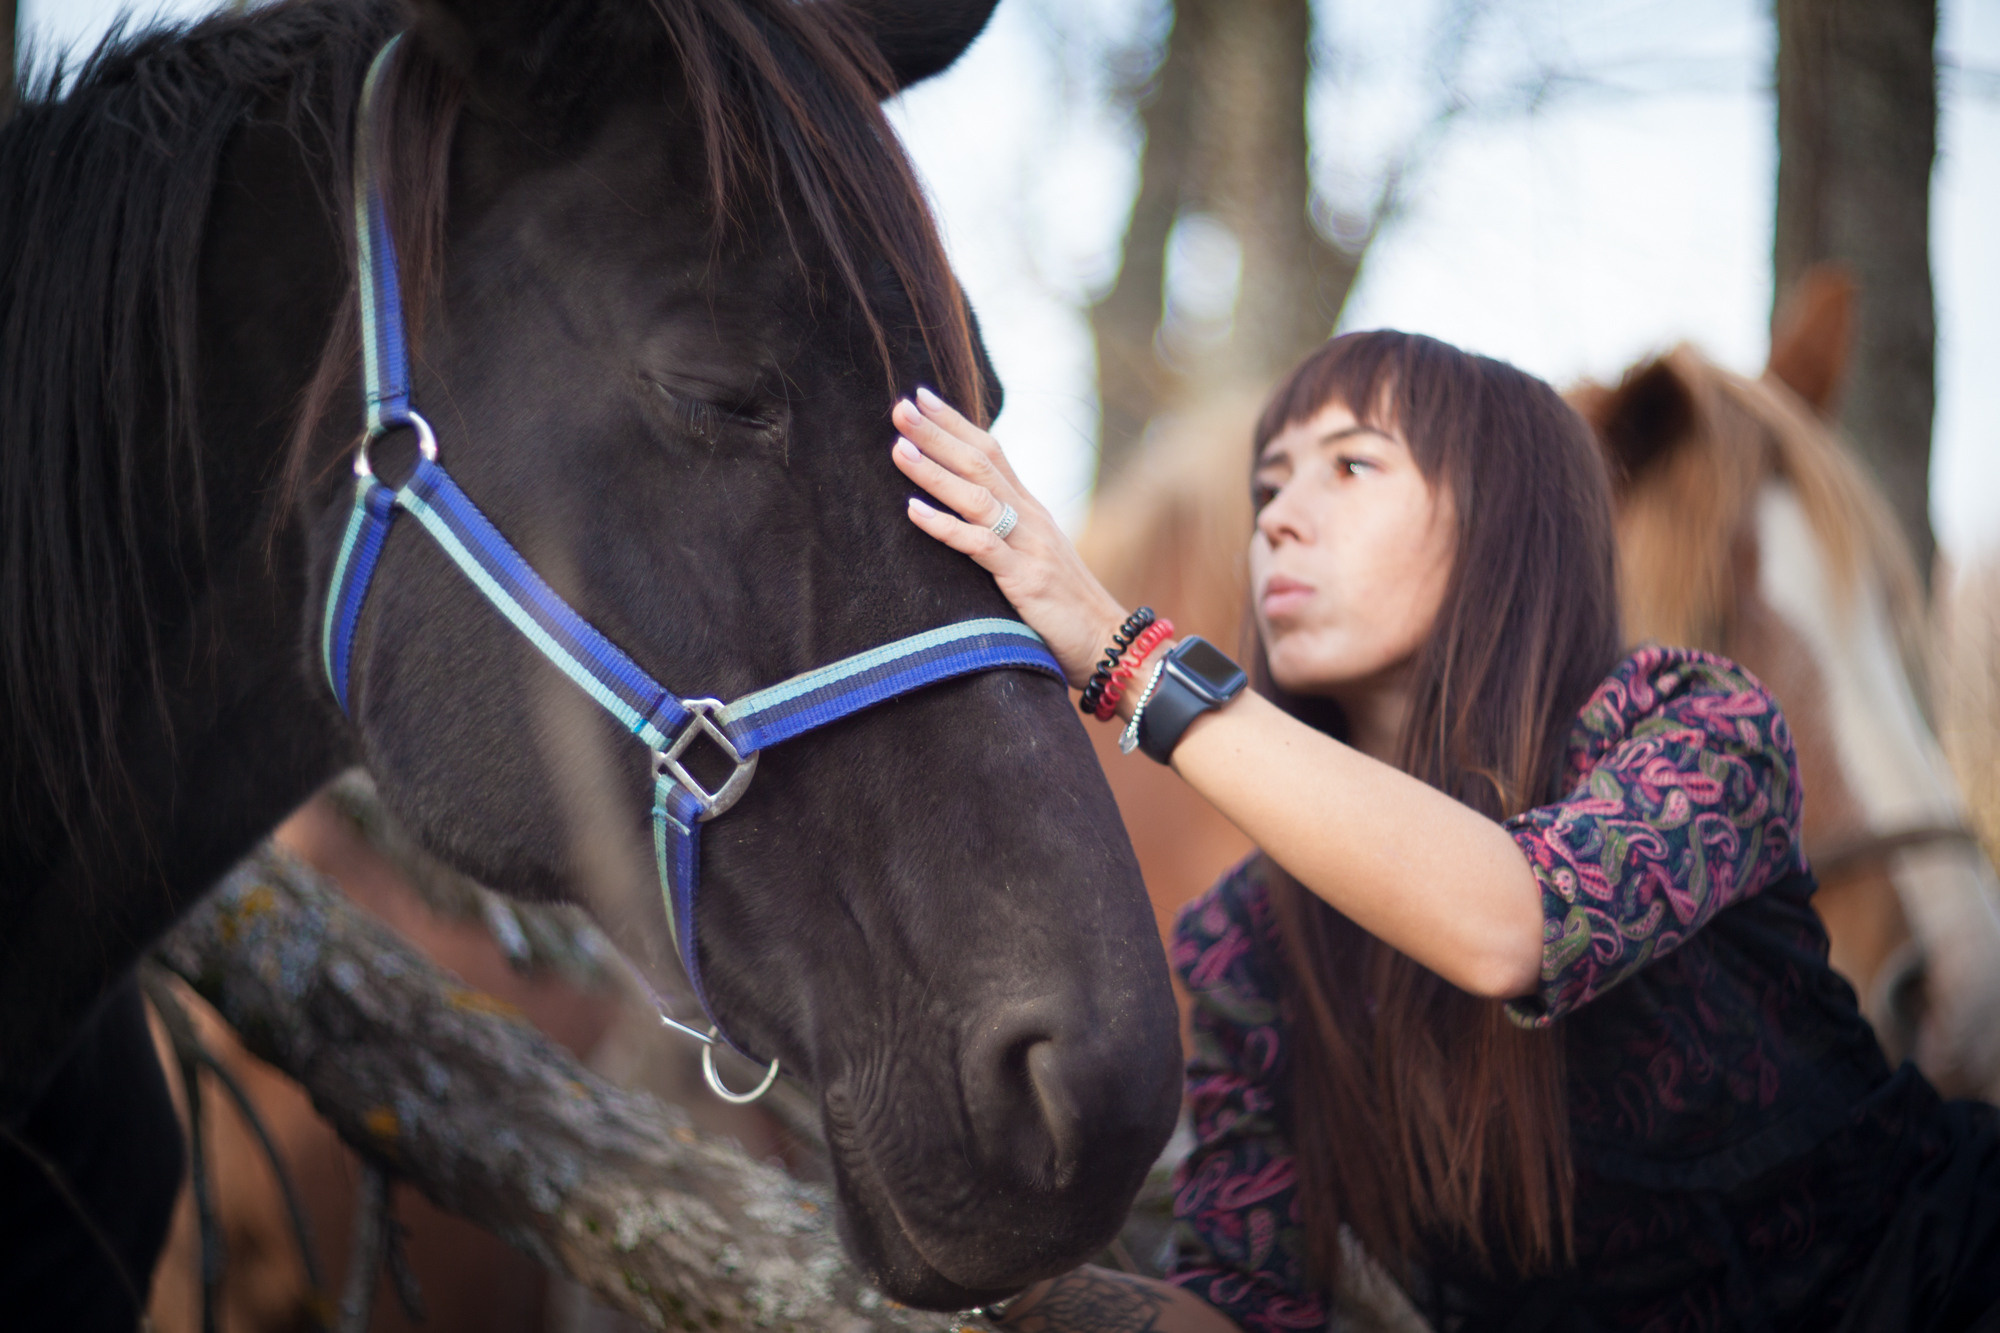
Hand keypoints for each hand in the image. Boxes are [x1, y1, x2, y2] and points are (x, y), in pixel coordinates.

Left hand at [893, 388, 1127, 687]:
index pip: (991, 451)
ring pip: (976, 496)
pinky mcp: (1025, 578)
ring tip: (899, 448)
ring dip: (934, 470)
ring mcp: (1028, 546)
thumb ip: (1010, 533)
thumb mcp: (1037, 558)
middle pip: (980, 462)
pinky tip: (913, 511)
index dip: (957, 423)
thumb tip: (973, 515)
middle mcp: (1030, 518)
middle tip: (900, 406)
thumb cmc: (1067, 607)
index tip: (922, 397)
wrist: (1109, 643)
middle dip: (938, 433)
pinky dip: (945, 526)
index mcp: (1031, 510)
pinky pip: (979, 545)